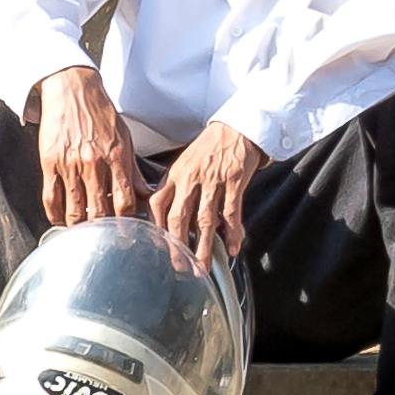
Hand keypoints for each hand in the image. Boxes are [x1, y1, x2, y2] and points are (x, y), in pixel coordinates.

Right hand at [34, 66, 139, 232]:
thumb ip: (133, 169)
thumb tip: (145, 194)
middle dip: (103, 229)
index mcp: (116, 157)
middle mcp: (94, 163)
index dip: (126, 222)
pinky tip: (61, 220)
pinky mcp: (50, 163)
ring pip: (74, 211)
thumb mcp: (124, 138)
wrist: (71, 89)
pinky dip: (56, 216)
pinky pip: (51, 199)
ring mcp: (70, 165)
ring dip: (79, 226)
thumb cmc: (99, 112)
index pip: (124, 201)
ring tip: (84, 230)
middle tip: (104, 236)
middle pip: (99, 212)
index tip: (126, 231)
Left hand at [151, 117, 266, 271]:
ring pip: (204, 221)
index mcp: (175, 174)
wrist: (238, 127)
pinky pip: (231, 213)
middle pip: (178, 218)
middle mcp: (190, 179)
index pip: (157, 204)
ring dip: (203, 247)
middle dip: (178, 247)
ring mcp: (212, 180)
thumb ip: (175, 186)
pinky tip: (232, 247)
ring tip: (202, 267)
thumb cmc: (211, 147)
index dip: (156, 228)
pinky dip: (232, 233)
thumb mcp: (185, 162)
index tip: (159, 247)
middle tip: (180, 266)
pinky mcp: (233, 181)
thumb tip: (167, 215)